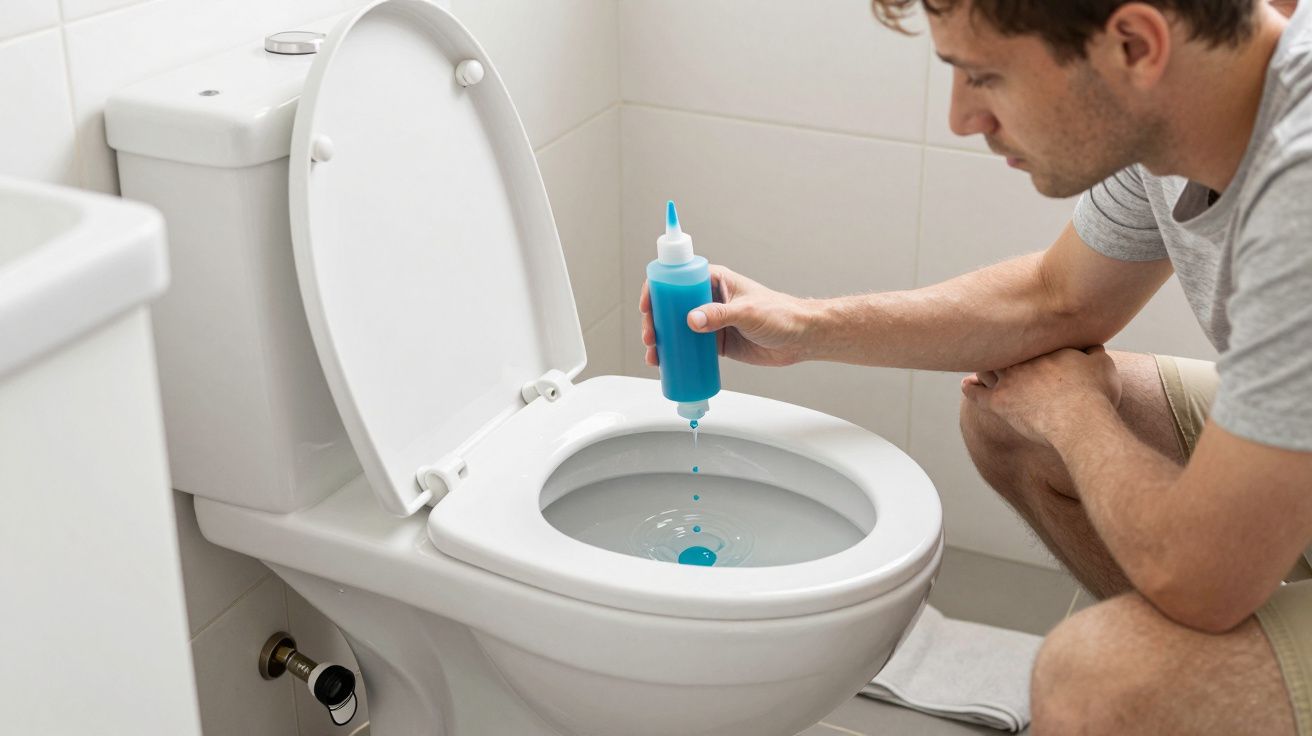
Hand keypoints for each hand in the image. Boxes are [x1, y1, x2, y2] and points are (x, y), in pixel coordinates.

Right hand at [639, 265, 812, 367]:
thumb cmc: (781, 314)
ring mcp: (711, 321)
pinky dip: (676, 354)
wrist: (801, 338)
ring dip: (662, 340)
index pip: (678, 278)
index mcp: (715, 280)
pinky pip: (689, 347)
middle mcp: (709, 299)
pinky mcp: (715, 342)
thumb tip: (691, 320)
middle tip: (650, 337)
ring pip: (677, 328)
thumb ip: (719, 315)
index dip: (658, 290)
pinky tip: (666, 363)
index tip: (648, 305)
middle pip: (672, 306)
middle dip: (655, 321)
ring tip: (654, 355)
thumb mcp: (747, 311)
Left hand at [961, 346, 1121, 445]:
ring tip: (979, 363)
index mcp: (1045, 347)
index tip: (1015, 329)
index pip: (1025, 334)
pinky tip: (966, 385)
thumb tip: (1092, 345)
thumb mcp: (1103, 365)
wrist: (1080, 420)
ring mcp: (1008, 379)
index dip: (1020, 333)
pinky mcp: (1000, 402)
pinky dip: (970, 388)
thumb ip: (1094, 351)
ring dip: (983, 366)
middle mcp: (1022, 359)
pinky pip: (977, 394)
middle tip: (989, 341)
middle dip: (997, 345)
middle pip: (1003, 349)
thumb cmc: (1095, 394)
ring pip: (988, 368)